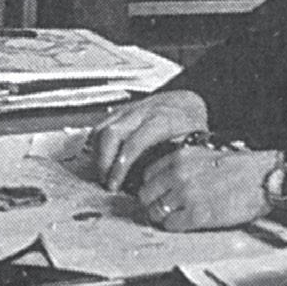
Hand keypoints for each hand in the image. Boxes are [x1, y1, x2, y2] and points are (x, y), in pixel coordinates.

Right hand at [91, 89, 207, 191]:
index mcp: (161, 120)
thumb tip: (159, 183)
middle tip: (105, 181)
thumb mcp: (191, 141)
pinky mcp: (122, 111)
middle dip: (103, 161)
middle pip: (112, 134)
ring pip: (102, 128)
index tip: (115, 183)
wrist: (187, 101)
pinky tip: (101, 158)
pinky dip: (96, 143)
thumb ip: (174, 159)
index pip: (134, 144)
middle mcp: (142, 112)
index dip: (121, 166)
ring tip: (102, 173)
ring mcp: (130, 110)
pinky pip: (101, 124)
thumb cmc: (190, 123)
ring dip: (97, 154)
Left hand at [138, 146, 280, 231]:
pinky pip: (171, 225)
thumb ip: (183, 165)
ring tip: (174, 218)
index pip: (148, 175)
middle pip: (146, 195)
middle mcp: (178, 174)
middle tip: (162, 209)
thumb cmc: (241, 167)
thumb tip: (167, 180)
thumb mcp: (205, 155)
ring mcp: (186, 195)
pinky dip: (175, 227)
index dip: (153, 187)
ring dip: (163, 217)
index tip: (158, 193)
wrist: (263, 179)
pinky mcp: (197, 215)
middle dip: (153, 203)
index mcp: (180, 157)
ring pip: (155, 212)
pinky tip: (186, 223)